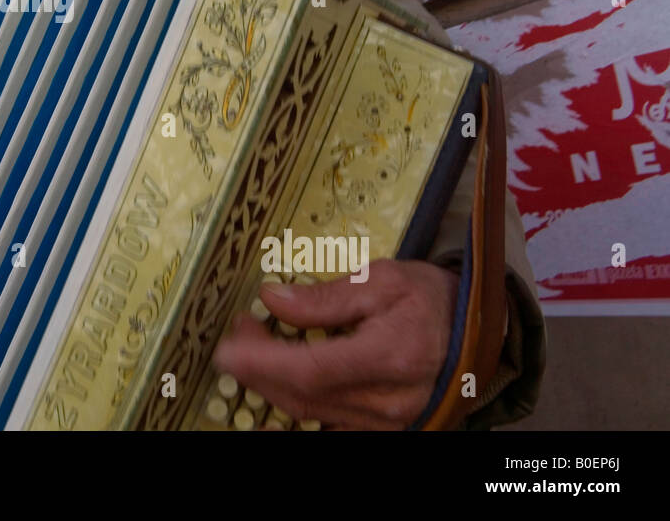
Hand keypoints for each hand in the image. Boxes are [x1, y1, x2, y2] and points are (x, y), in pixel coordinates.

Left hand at [212, 259, 458, 429]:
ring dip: (271, 384)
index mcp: (390, 356)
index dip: (263, 363)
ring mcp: (386, 422)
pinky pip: (328, 425)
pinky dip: (295, 407)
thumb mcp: (383, 280)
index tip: (227, 349)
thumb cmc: (433, 301)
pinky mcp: (382, 429)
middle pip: (303, 395)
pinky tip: (271, 390)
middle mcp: (388, 400)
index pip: (311, 369)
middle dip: (258, 368)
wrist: (480, 336)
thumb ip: (326, 297)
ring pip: (310, 413)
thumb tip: (272, 299)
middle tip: (239, 333)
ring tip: (252, 350)